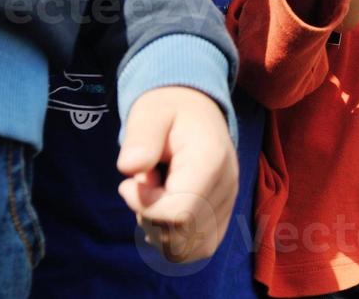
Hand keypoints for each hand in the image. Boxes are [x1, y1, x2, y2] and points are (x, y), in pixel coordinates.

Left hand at [117, 86, 236, 262]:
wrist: (194, 108)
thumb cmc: (168, 110)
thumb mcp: (148, 114)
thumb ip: (140, 138)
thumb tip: (130, 167)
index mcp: (210, 161)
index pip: (179, 213)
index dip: (145, 207)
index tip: (130, 183)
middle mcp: (227, 186)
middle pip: (183, 235)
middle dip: (150, 219)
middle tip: (144, 187)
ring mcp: (228, 203)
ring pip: (190, 249)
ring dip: (160, 233)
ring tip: (155, 199)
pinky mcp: (223, 214)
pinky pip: (199, 247)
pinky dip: (175, 240)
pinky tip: (163, 212)